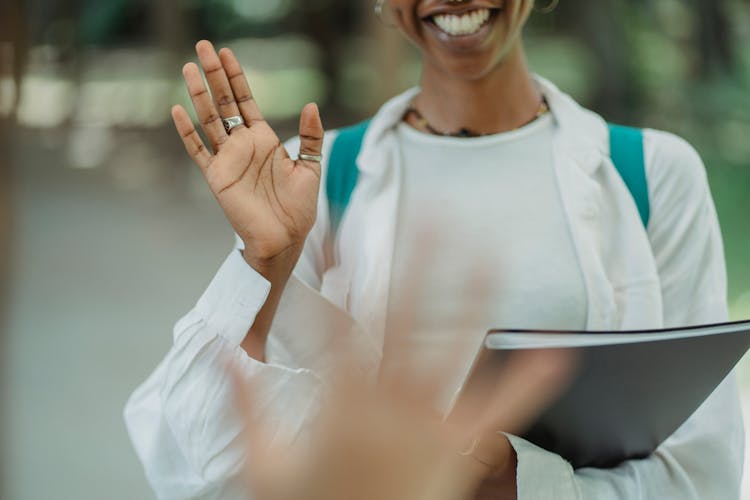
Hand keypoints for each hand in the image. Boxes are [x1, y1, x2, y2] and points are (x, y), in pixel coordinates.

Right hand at [171, 40, 323, 273]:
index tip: (227, 53)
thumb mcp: (310, 167)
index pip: (246, 101)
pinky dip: (187, 132)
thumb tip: (311, 104)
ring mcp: (227, 159)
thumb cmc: (298, 208)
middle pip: (224, 102)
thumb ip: (310, 136)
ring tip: (188, 67)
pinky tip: (176, 110)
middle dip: (214, 74)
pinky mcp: (216, 177)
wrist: (285, 238)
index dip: (236, 77)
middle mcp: (243, 145)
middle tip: (203, 46)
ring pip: (208, 119)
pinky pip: (197, 150)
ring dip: (198, 94)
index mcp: (264, 140)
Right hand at [230, 266, 575, 499]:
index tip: (343, 232)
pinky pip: (503, 411)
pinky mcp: (462, 448)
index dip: (339, 274)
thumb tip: (226, 354)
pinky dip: (530, 381)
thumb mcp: (261, 466)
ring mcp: (433, 424)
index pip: (338, 324)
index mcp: (341, 406)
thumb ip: (243, 406)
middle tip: (434, 212)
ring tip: (490, 249)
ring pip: (456, 350)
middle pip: (407, 319)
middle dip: (421, 261)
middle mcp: (392, 406)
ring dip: (474, 296)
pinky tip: (554, 349)